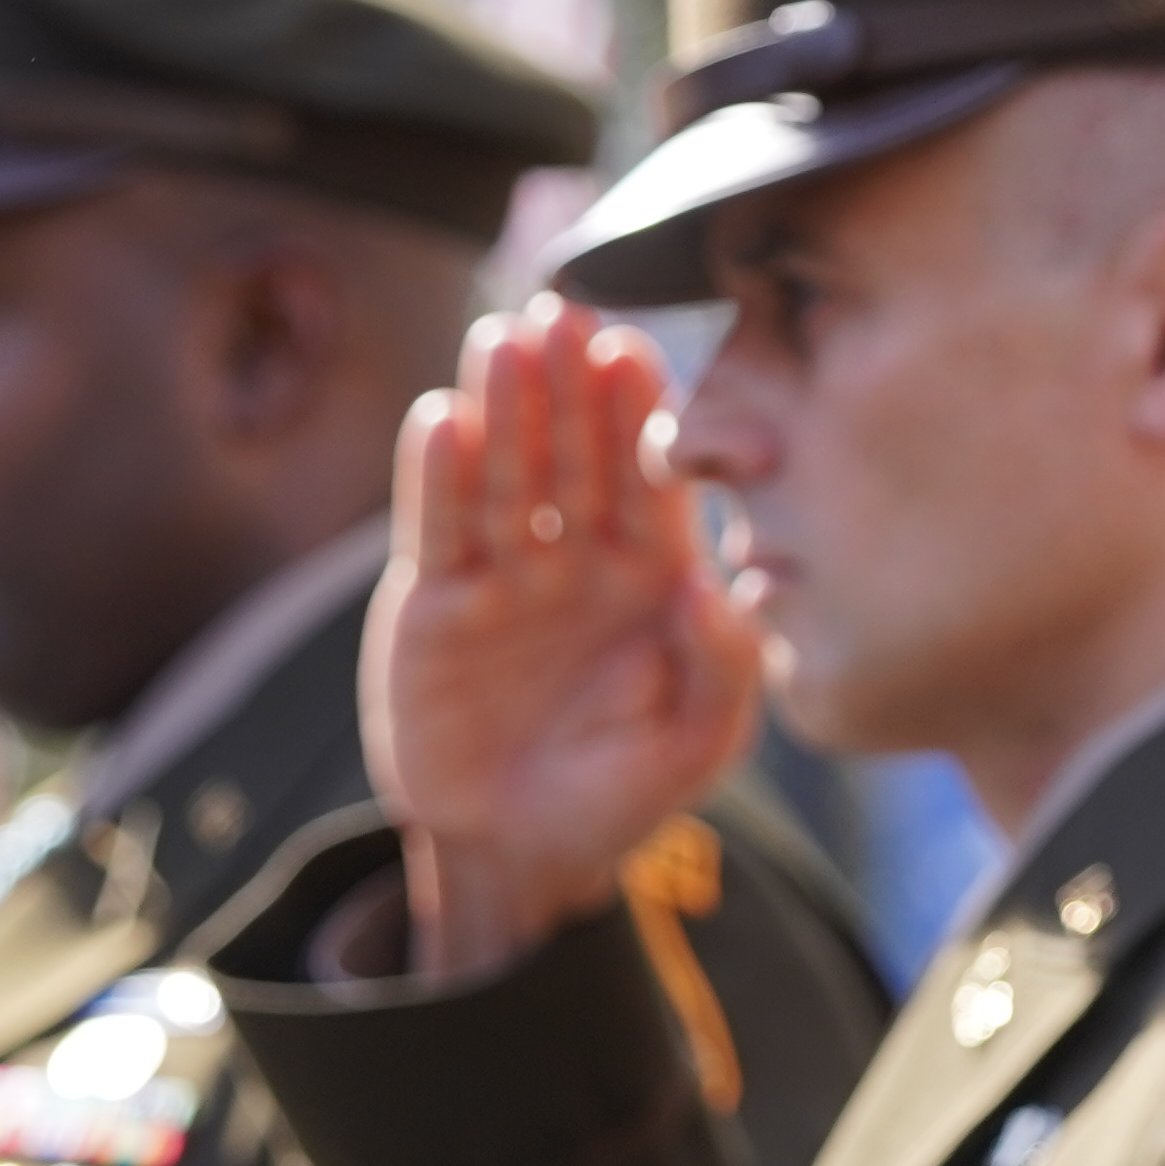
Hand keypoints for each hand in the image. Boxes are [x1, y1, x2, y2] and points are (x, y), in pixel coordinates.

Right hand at [372, 301, 762, 978]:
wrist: (521, 854)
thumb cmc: (623, 795)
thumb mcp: (698, 744)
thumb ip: (728, 669)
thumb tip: (724, 587)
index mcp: (653, 574)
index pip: (650, 477)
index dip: (643, 416)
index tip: (641, 353)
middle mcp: (578, 557)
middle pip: (574, 453)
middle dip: (571, 385)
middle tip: (565, 311)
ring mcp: (505, 575)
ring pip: (505, 474)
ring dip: (504, 407)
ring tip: (503, 340)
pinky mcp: (436, 604)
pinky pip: (439, 528)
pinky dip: (437, 476)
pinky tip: (439, 417)